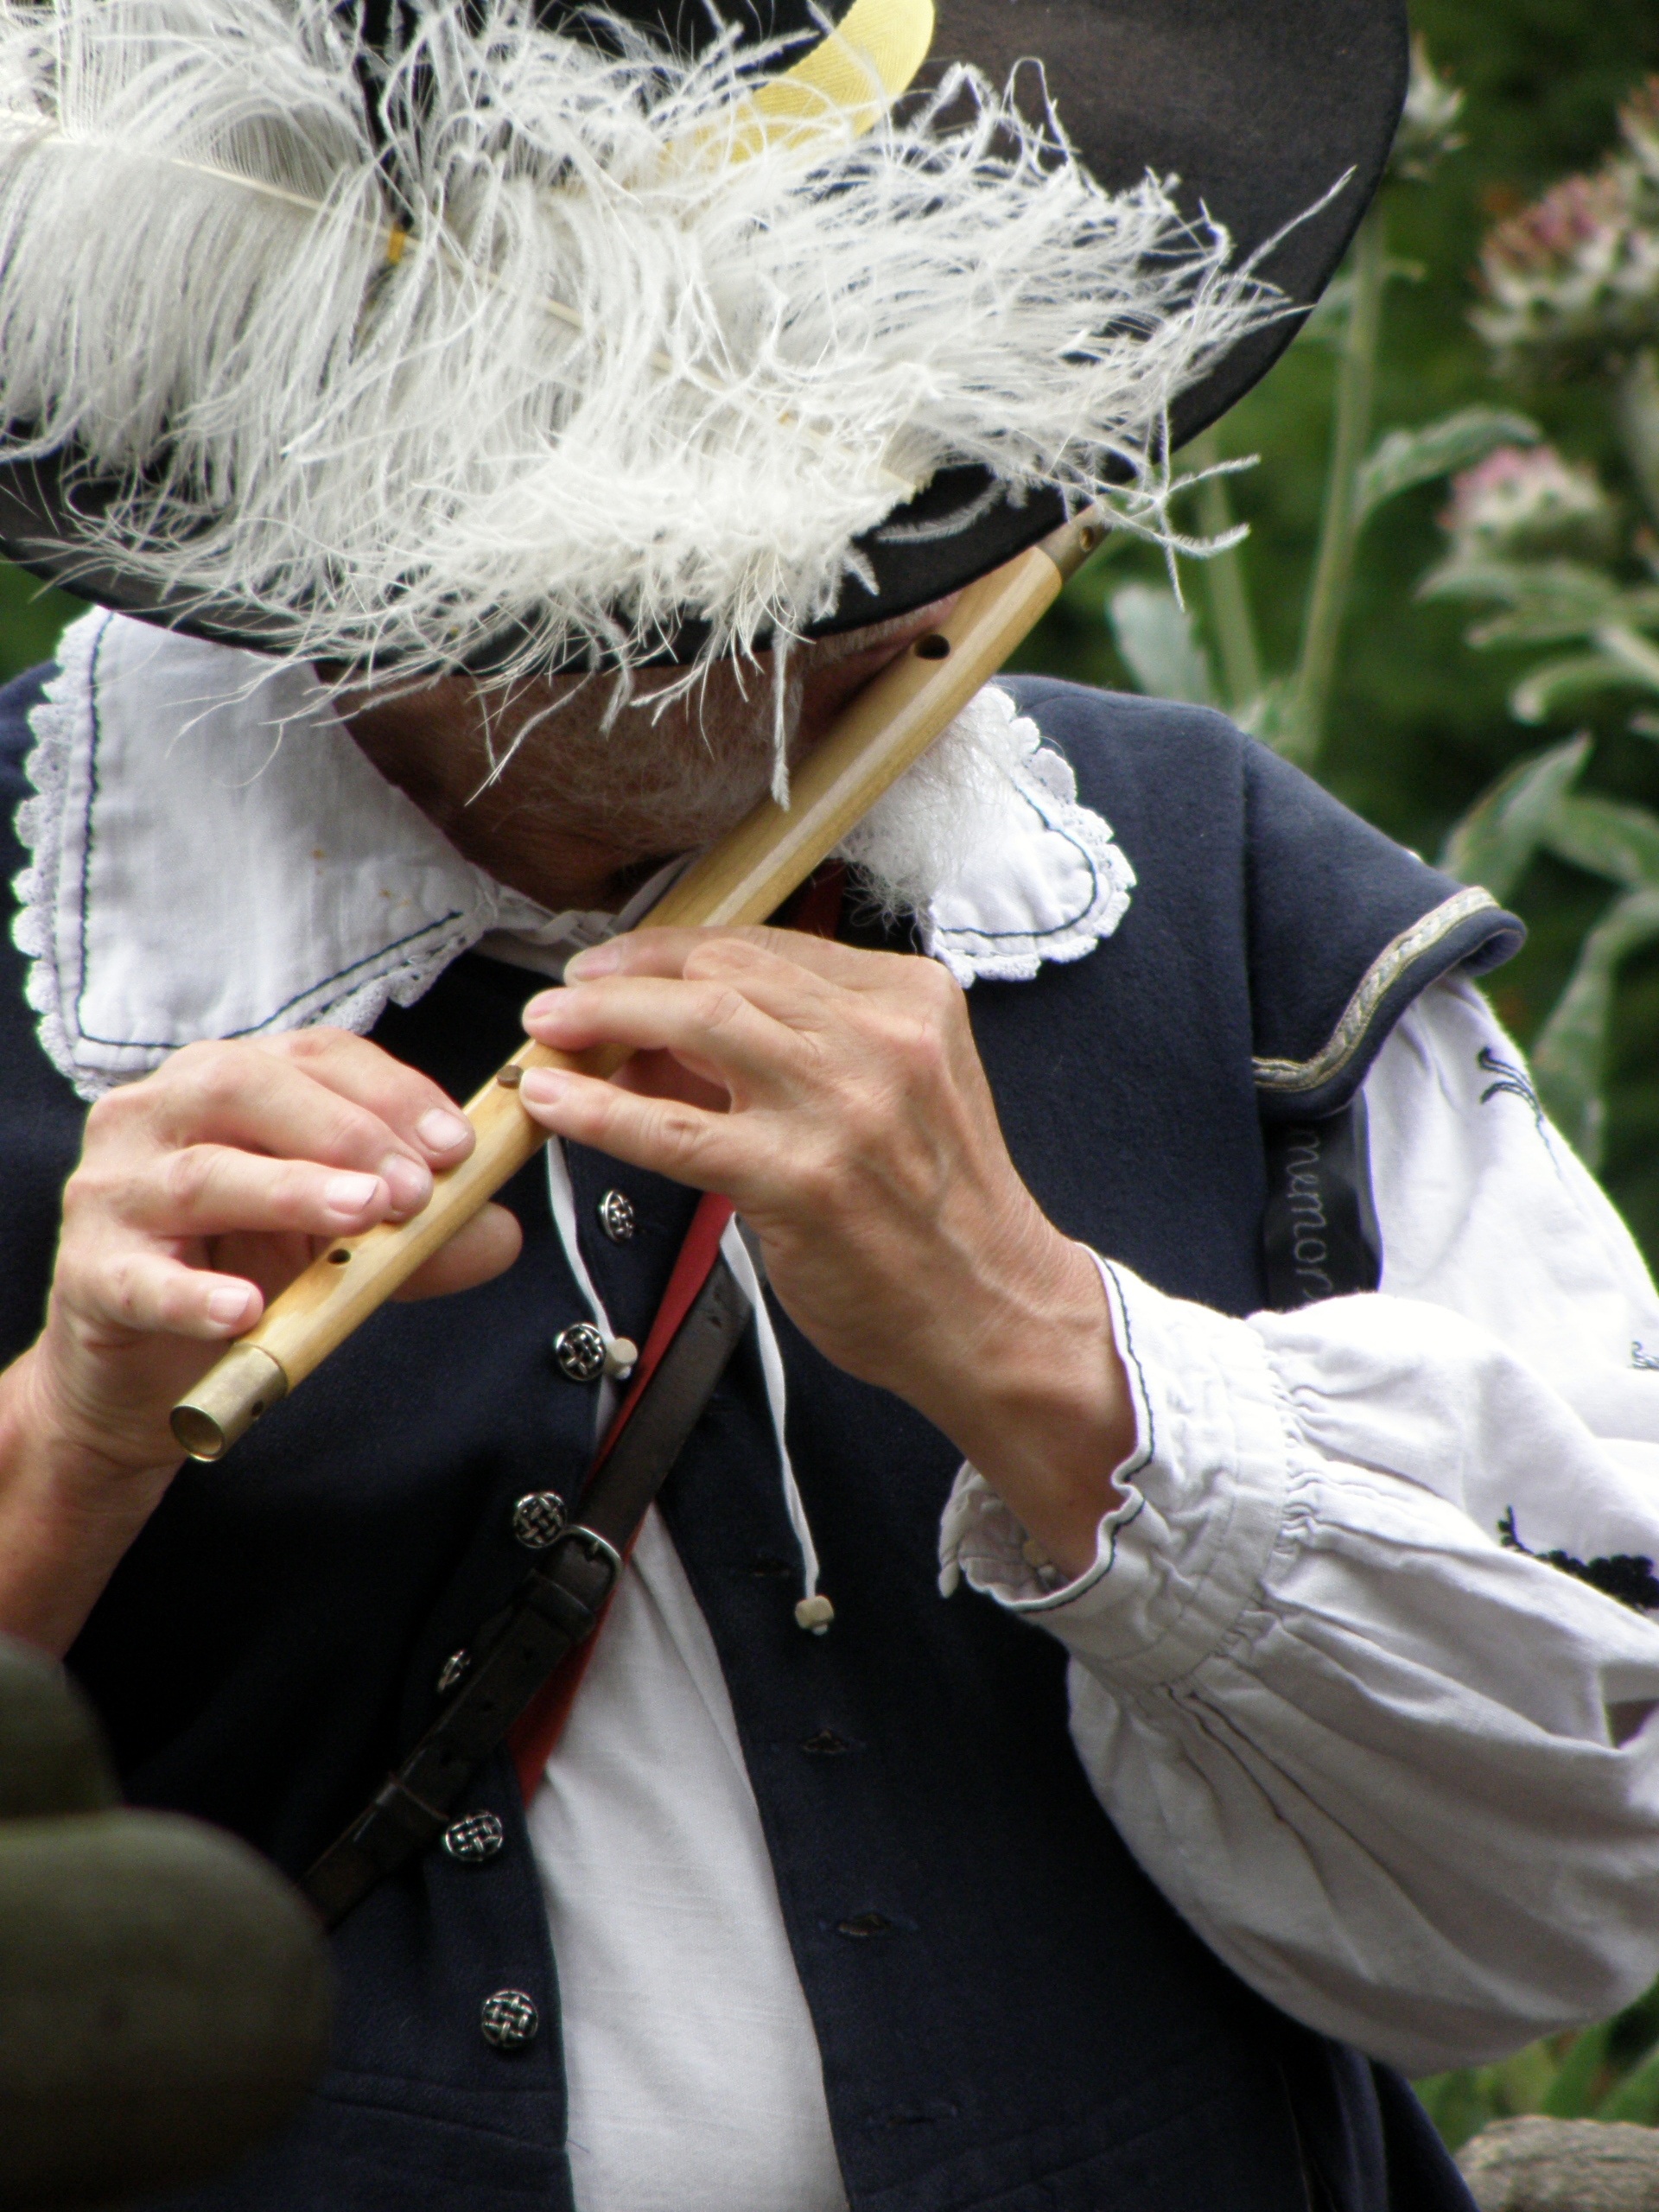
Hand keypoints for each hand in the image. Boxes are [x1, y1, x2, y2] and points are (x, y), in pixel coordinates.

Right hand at [0, 1029, 519, 1651]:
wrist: (144, 1368)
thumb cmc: (244, 1270)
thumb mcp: (343, 1239)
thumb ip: (420, 1233)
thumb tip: (500, 1232)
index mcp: (229, 1081)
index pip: (315, 1055)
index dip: (390, 1092)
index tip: (459, 1145)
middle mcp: (160, 1114)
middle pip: (245, 1088)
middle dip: (345, 1131)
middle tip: (413, 1188)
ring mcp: (115, 1189)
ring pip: (200, 1173)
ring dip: (291, 1190)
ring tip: (361, 1215)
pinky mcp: (90, 1272)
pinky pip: (142, 1279)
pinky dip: (196, 1294)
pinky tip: (245, 1309)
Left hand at [519, 928, 1132, 1575]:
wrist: (992, 1313)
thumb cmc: (934, 1210)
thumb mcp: (887, 1094)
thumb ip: (786, 1050)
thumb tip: (651, 1032)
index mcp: (909, 999)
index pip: (766, 946)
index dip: (673, 950)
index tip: (618, 964)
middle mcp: (882, 1037)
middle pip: (723, 971)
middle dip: (626, 975)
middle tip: (564, 997)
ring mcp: (844, 1105)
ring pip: (698, 1024)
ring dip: (602, 1020)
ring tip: (545, 1033)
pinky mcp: (801, 1180)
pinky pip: (676, 1130)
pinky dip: (601, 1111)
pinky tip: (553, 1104)